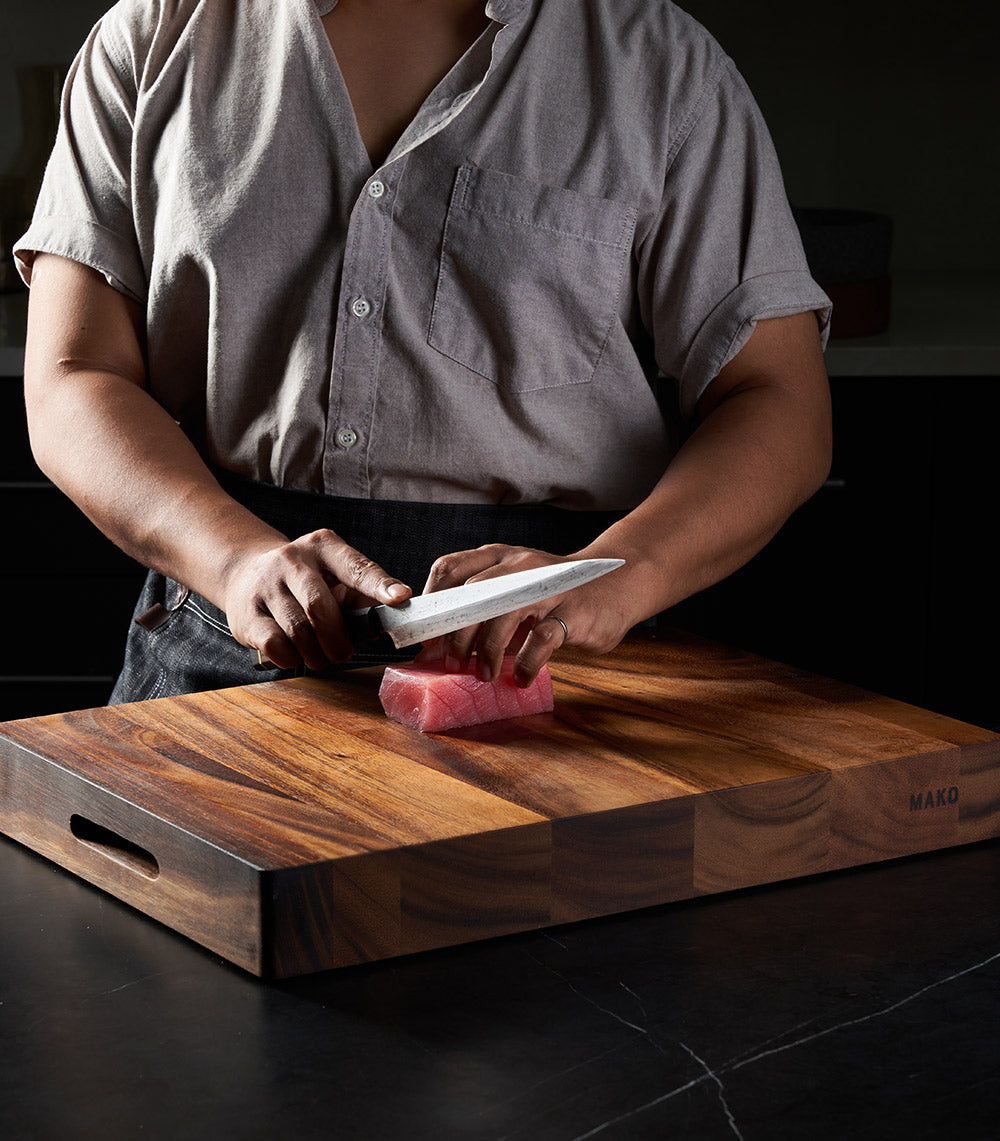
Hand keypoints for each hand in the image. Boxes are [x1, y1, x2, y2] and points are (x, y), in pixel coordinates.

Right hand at [221, 529, 410, 669]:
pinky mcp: (247, 612)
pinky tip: (296, 654)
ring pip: (298, 629)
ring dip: (316, 654)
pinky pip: (275, 644)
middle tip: (343, 653)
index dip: (379, 585)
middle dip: (337, 639)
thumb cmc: (304, 583)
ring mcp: (266, 584)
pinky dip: (292, 658)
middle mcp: (292, 559)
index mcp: (324, 547)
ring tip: (321, 657)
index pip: (356, 567)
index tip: (401, 598)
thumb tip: (388, 624)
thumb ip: (362, 596)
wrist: (244, 574)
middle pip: (320, 606)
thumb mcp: (333, 577)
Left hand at [416, 544, 631, 686]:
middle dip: (457, 635)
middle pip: (472, 596)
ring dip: (488, 651)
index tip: (427, 636)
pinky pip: (541, 640)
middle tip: (452, 664)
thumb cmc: (555, 592)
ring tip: (485, 674)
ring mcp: (548, 586)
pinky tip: (521, 678)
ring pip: (503, 614)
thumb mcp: (516, 587)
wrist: (617, 583)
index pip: (451, 568)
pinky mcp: (573, 611)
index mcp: (500, 557)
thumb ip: (484, 608)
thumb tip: (440, 648)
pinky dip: (526, 665)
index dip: (432, 603)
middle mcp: (521, 565)